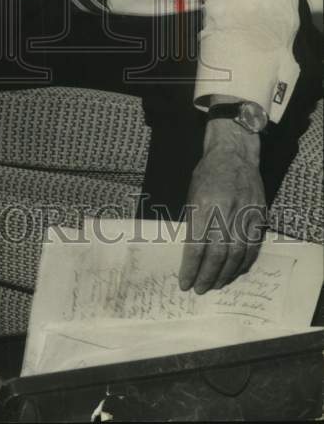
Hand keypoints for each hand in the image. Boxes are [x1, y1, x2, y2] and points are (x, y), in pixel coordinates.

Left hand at [179, 119, 265, 293]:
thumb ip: (193, 222)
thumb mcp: (191, 193)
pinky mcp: (259, 217)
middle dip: (207, 275)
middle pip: (218, 254)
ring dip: (225, 274)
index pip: (197, 245)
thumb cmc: (207, 173)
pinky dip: (243, 263)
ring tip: (215, 285)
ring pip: (237, 254)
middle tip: (199, 289)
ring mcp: (246, 215)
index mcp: (205, 205)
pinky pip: (252, 247)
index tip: (184, 282)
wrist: (235, 154)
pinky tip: (234, 272)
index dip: (191, 268)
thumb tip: (190, 253)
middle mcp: (226, 211)